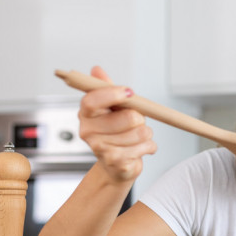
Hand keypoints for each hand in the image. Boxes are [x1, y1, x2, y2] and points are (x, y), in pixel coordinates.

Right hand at [78, 66, 156, 183]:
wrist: (116, 166)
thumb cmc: (116, 132)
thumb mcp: (112, 107)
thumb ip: (106, 88)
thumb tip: (97, 70)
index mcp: (86, 114)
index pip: (92, 101)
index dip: (112, 94)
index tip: (130, 92)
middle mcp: (88, 132)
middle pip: (128, 118)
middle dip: (140, 118)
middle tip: (136, 121)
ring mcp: (101, 149)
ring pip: (141, 132)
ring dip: (146, 133)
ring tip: (137, 137)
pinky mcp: (117, 163)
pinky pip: (146, 146)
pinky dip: (150, 146)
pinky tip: (140, 149)